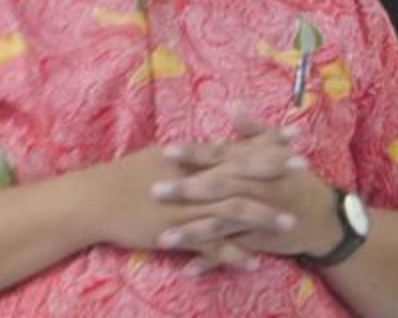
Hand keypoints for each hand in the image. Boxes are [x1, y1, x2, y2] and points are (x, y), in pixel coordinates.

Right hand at [85, 143, 284, 271]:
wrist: (93, 200)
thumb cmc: (121, 178)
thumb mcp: (156, 158)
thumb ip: (184, 157)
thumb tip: (204, 150)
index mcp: (187, 159)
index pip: (233, 146)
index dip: (264, 142)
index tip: (293, 136)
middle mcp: (191, 180)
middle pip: (239, 173)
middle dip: (273, 171)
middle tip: (304, 169)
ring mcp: (186, 208)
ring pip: (231, 211)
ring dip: (263, 217)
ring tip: (291, 223)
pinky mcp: (176, 233)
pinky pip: (210, 245)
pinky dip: (232, 254)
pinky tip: (254, 262)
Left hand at [150, 107, 339, 272]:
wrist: (325, 218)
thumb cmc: (293, 179)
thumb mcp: (277, 152)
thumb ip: (252, 130)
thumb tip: (233, 104)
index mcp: (254, 166)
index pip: (220, 156)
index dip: (195, 153)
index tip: (166, 150)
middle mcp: (254, 190)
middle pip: (217, 189)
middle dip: (185, 191)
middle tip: (154, 192)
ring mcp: (256, 219)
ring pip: (221, 225)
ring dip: (192, 234)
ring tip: (162, 239)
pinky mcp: (258, 243)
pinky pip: (232, 253)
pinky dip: (212, 262)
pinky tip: (188, 269)